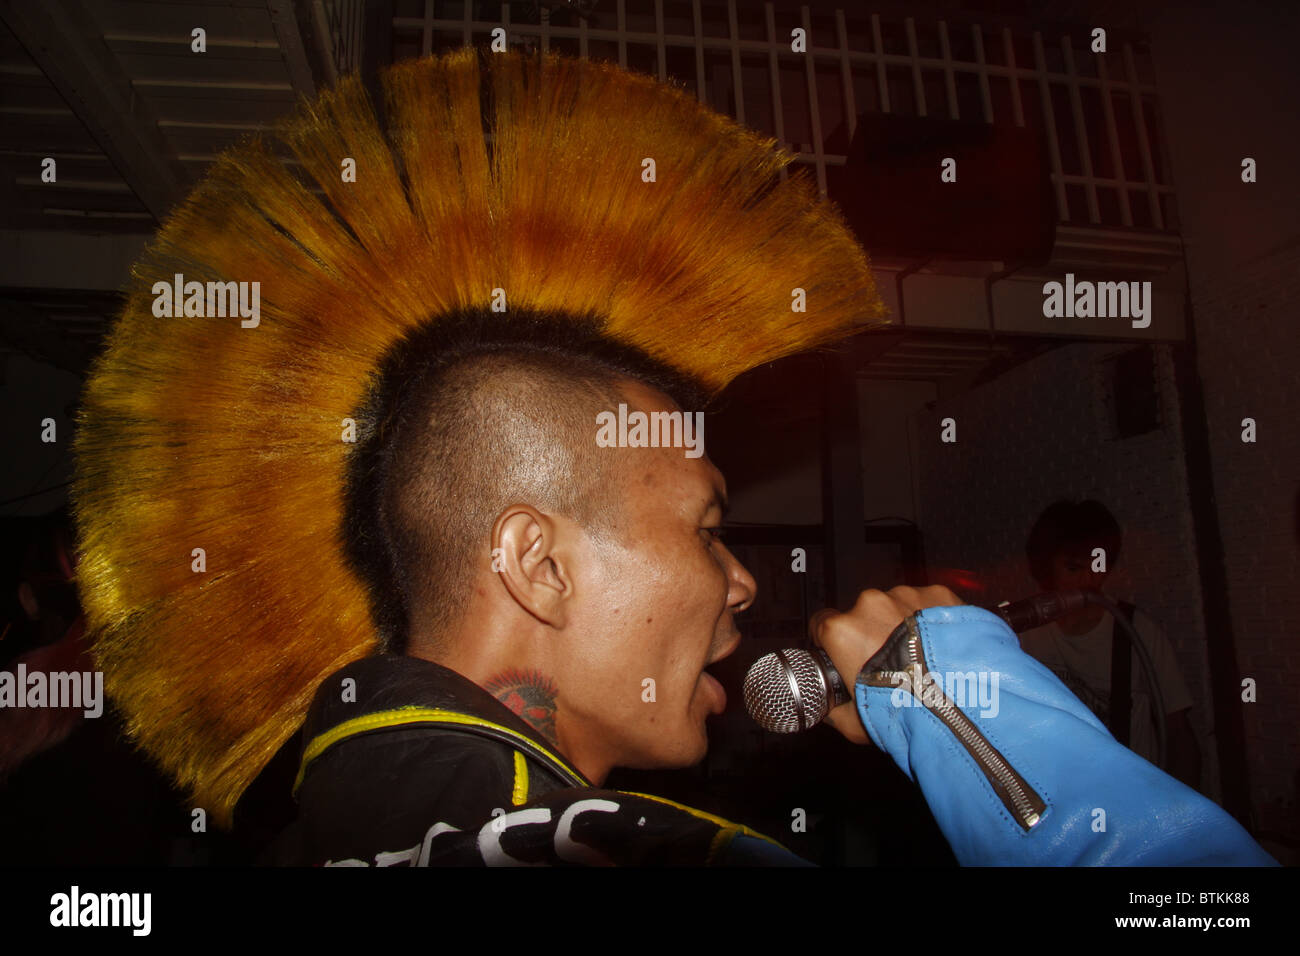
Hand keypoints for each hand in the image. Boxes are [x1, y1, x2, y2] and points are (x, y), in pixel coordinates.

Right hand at [810, 585, 964, 744]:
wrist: (964, 705)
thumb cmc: (909, 711)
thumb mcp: (854, 722)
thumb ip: (833, 709)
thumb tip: (827, 707)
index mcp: (842, 631)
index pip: (821, 623)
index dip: (830, 642)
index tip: (842, 655)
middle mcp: (871, 605)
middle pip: (862, 615)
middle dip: (871, 636)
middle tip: (890, 666)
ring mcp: (906, 595)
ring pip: (896, 607)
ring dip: (902, 627)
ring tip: (921, 659)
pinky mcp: (938, 595)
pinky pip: (927, 604)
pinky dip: (930, 621)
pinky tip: (938, 647)